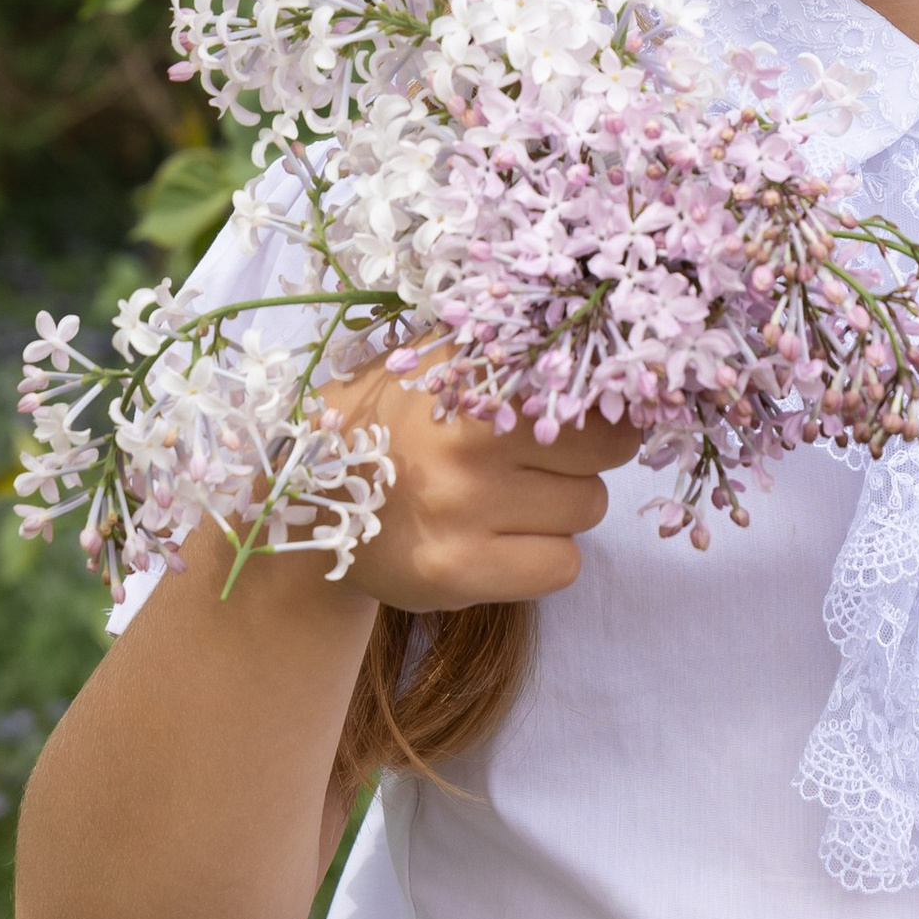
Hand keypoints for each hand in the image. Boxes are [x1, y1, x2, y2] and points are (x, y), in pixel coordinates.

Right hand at [321, 358, 639, 615]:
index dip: (599, 403)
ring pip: (588, 509)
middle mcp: (464, 444)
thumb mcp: (439, 360)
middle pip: (605, 451)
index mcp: (467, 380)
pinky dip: (545, 557)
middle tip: (539, 458)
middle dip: (586, 456)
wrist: (313, 498)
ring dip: (563, 507)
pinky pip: (562, 567)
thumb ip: (513, 345)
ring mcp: (460, 513)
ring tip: (509, 498)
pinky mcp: (456, 574)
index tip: (583, 413)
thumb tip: (604, 345)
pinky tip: (502, 541)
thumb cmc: (395, 419)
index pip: (588, 388)